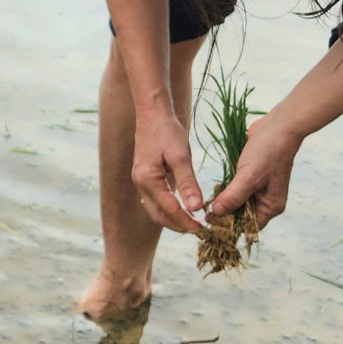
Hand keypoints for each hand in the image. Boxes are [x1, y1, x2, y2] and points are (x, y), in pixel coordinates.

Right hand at [130, 96, 207, 234]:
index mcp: (147, 179)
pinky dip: (169, 209)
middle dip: (178, 225)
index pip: (168, 209)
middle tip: (199, 230)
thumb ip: (188, 182)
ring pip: (155, 210)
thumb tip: (196, 208)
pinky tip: (183, 208)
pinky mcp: (144, 177)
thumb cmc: (167, 130)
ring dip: (173, 219)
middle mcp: (140, 183)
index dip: (186, 221)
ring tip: (193, 222)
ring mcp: (140, 181)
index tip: (202, 228)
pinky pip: (155, 200)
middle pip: (158, 215)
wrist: (152, 113)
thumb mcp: (180, 155)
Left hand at [208, 112, 304, 229]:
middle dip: (226, 212)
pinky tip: (217, 187)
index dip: (230, 226)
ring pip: (238, 201)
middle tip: (207, 210)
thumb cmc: (268, 152)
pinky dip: (228, 189)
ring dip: (225, 200)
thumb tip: (216, 213)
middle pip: (242, 214)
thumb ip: (232, 197)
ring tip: (211, 199)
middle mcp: (266, 200)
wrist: (278, 126)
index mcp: (271, 206)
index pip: (248, 226)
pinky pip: (238, 188)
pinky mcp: (253, 176)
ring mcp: (260, 188)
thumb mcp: (249, 177)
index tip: (211, 223)